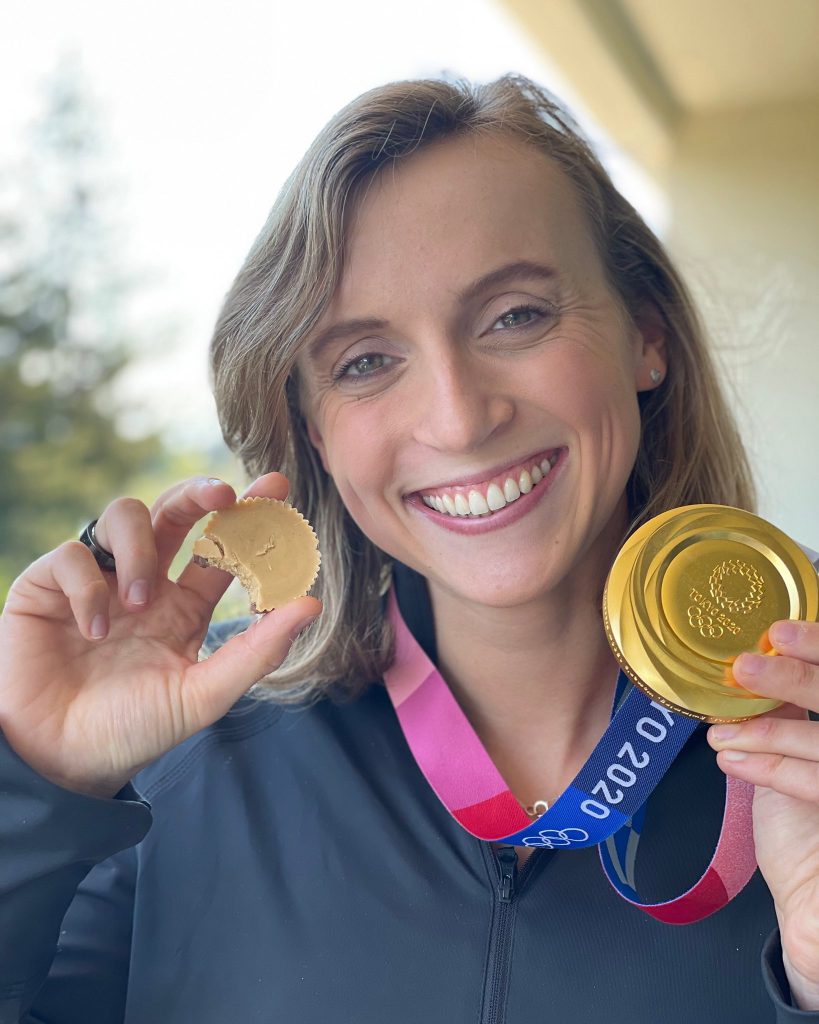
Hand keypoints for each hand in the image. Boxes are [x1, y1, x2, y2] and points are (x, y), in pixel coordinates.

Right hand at [0, 474, 320, 798]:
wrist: (62, 761)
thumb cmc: (134, 730)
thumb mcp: (203, 695)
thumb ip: (257, 652)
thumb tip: (312, 604)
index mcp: (185, 605)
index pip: (221, 546)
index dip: (249, 515)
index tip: (277, 484)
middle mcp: (145, 582)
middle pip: (174, 511)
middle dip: (198, 492)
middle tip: (222, 496)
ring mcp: (99, 579)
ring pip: (125, 515)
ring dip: (140, 550)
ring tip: (140, 601)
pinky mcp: (48, 586)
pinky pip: (72, 555)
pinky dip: (88, 587)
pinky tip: (93, 630)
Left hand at [708, 620, 818, 1009]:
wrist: (811, 895)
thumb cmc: (804, 821)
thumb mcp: (799, 751)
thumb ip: (793, 710)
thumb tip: (757, 662)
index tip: (778, 631)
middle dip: (796, 677)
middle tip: (744, 667)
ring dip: (767, 733)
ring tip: (721, 734)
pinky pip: (815, 782)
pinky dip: (771, 768)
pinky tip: (732, 761)